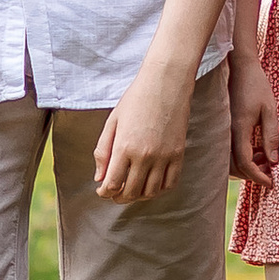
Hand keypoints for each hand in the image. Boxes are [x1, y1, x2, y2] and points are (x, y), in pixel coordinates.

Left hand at [96, 62, 192, 203]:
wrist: (166, 82)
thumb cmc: (136, 99)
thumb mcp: (112, 122)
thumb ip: (103, 151)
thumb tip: (99, 178)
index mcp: (124, 147)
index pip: (112, 184)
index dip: (104, 192)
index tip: (102, 190)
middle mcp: (145, 156)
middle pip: (130, 192)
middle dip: (119, 197)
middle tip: (115, 193)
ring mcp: (164, 156)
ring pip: (151, 192)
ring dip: (139, 196)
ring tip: (132, 190)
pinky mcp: (179, 154)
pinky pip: (170, 183)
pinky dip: (160, 189)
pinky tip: (152, 184)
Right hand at [228, 53, 278, 186]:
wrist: (239, 67)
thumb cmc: (256, 85)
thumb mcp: (270, 110)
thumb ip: (271, 136)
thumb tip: (274, 161)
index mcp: (238, 130)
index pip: (245, 163)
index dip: (258, 177)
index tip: (271, 183)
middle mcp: (227, 133)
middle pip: (235, 167)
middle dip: (253, 174)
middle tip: (272, 171)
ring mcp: (224, 131)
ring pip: (231, 161)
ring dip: (249, 165)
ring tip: (267, 158)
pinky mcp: (224, 128)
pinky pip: (230, 150)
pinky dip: (244, 156)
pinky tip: (258, 148)